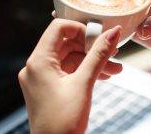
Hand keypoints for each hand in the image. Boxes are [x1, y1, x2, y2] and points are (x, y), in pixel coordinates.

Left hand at [18, 19, 122, 133]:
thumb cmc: (63, 123)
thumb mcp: (84, 83)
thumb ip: (99, 54)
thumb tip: (114, 32)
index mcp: (38, 62)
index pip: (58, 28)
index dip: (81, 29)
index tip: (99, 37)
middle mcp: (36, 67)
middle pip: (66, 42)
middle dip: (91, 47)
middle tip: (113, 52)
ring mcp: (41, 78)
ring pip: (70, 58)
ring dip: (92, 60)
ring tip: (115, 68)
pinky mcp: (48, 87)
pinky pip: (68, 70)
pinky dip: (86, 71)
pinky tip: (105, 75)